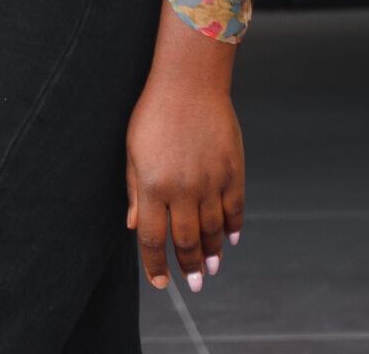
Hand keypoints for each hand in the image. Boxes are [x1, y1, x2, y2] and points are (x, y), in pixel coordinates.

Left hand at [125, 1, 245, 294]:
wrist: (189, 83)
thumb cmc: (154, 114)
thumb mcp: (133, 152)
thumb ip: (135, 192)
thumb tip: (135, 227)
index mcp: (153, 186)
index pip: (153, 239)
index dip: (156, 266)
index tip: (161, 283)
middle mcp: (183, 189)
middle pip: (186, 240)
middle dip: (189, 266)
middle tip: (194, 284)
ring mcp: (211, 181)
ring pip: (213, 229)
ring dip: (213, 252)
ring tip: (212, 268)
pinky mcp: (233, 170)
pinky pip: (235, 207)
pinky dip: (233, 227)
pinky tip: (231, 239)